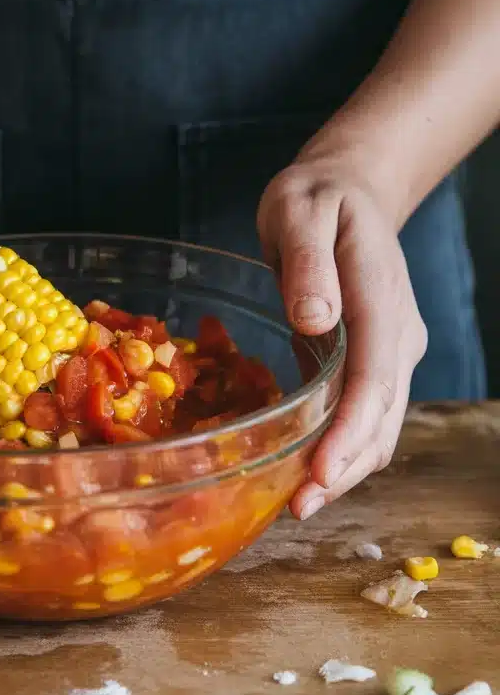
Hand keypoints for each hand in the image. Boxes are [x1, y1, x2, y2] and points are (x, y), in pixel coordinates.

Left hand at [256, 151, 427, 519]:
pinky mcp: (376, 357)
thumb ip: (307, 261)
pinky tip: (307, 470)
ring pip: (380, 422)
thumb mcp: (299, 209)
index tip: (320, 471)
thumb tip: (314, 320)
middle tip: (298, 507)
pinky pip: (365, 412)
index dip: (350, 429)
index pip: (375, 373)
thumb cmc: (316, 196)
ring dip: (346, 466)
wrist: (349, 188)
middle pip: (383, 413)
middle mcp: (397, 329)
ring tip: (299, 503)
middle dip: (345, 465)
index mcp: (378, 292)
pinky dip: (342, 446)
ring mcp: (392, 347)